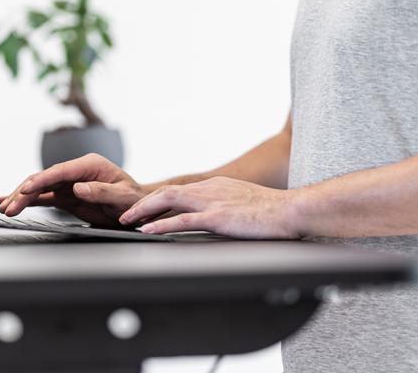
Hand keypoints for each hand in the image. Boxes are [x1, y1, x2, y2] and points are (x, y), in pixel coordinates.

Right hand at [0, 153, 147, 227]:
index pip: (61, 171)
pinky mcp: (67, 195)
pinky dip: (28, 200)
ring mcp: (70, 183)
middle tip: (9, 206)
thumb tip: (79, 187)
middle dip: (25, 192)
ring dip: (22, 197)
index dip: (42, 180)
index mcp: (91, 164)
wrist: (137, 208)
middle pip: (45, 178)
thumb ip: (102, 192)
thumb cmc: (134, 200)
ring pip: (40, 187)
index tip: (27, 189)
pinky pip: (44, 196)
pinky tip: (11, 202)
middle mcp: (77, 171)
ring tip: (5, 208)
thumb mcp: (123, 197)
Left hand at [118, 176, 300, 238]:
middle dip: (143, 203)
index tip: (143, 209)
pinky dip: (161, 224)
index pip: (178, 190)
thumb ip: (224, 206)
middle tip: (126, 215)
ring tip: (128, 221)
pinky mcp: (218, 217)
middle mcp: (209, 189)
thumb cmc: (271, 211)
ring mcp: (212, 202)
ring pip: (168, 200)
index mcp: (215, 186)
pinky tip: (148, 231)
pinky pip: (183, 220)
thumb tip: (215, 217)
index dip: (157, 200)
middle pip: (167, 191)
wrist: (291, 210)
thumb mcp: (242, 202)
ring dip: (144, 210)